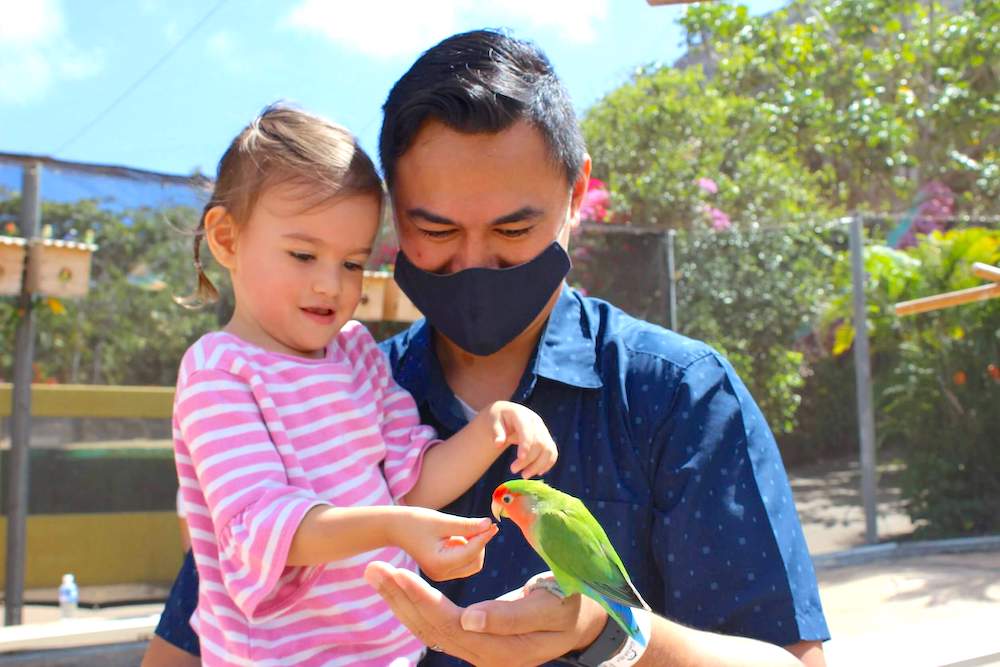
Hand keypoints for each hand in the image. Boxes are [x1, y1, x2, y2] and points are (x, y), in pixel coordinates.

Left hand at [363, 563, 605, 666]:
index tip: (396, 572)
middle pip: (431, 628)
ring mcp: (477, 652)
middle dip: (399, 597)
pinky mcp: (474, 642)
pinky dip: (414, 606)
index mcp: (501, 651)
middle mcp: (483, 657)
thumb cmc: (570, 606)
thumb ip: (511, 617)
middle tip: (373, 568)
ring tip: (376, 574)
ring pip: (429, 629)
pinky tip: (397, 589)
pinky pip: (437, 627)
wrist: (579, 621)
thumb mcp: (550, 608)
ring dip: (400, 602)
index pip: (449, 624)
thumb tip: (469, 619)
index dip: (420, 598)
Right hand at [390, 508, 497, 580]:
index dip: (484, 536)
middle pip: (476, 562)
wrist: (394, 528)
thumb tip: (489, 524)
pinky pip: (464, 562)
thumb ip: (467, 525)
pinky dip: (466, 549)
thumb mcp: (442, 521)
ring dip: (473, 546)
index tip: (493, 524)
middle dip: (478, 544)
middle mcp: (441, 575)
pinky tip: (453, 537)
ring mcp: (441, 575)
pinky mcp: (442, 571)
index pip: (471, 551)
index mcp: (439, 564)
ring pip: (472, 563)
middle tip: (475, 525)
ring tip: (457, 531)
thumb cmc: (415, 521)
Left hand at [487, 401, 557, 477]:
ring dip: (539, 465)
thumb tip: (498, 443)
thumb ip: (497, 432)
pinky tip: (538, 473)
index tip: (519, 458)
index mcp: (522, 415)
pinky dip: (547, 464)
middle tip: (513, 470)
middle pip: (539, 442)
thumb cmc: (498, 419)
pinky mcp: (546, 439)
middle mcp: (536, 422)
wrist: (508, 414)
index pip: (527, 430)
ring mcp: (543, 430)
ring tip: (524, 476)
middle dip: (529, 459)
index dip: (526, 444)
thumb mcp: (493, 421)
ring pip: (548, 449)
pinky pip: (552, 452)